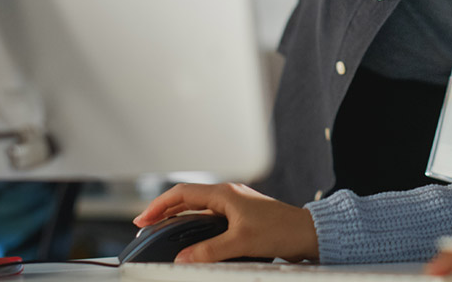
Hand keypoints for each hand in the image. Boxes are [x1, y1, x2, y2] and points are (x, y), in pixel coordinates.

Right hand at [133, 182, 318, 262]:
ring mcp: (235, 205)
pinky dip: (194, 225)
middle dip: (164, 210)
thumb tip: (183, 258)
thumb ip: (209, 251)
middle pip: (187, 198)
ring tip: (163, 230)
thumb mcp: (241, 242)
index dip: (160, 205)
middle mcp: (228, 195)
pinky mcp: (241, 217)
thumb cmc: (282, 230)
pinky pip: (209, 217)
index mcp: (225, 193)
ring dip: (179, 217)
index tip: (143, 218)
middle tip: (146, 225)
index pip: (182, 193)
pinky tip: (191, 237)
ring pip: (198, 208)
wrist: (308, 233)